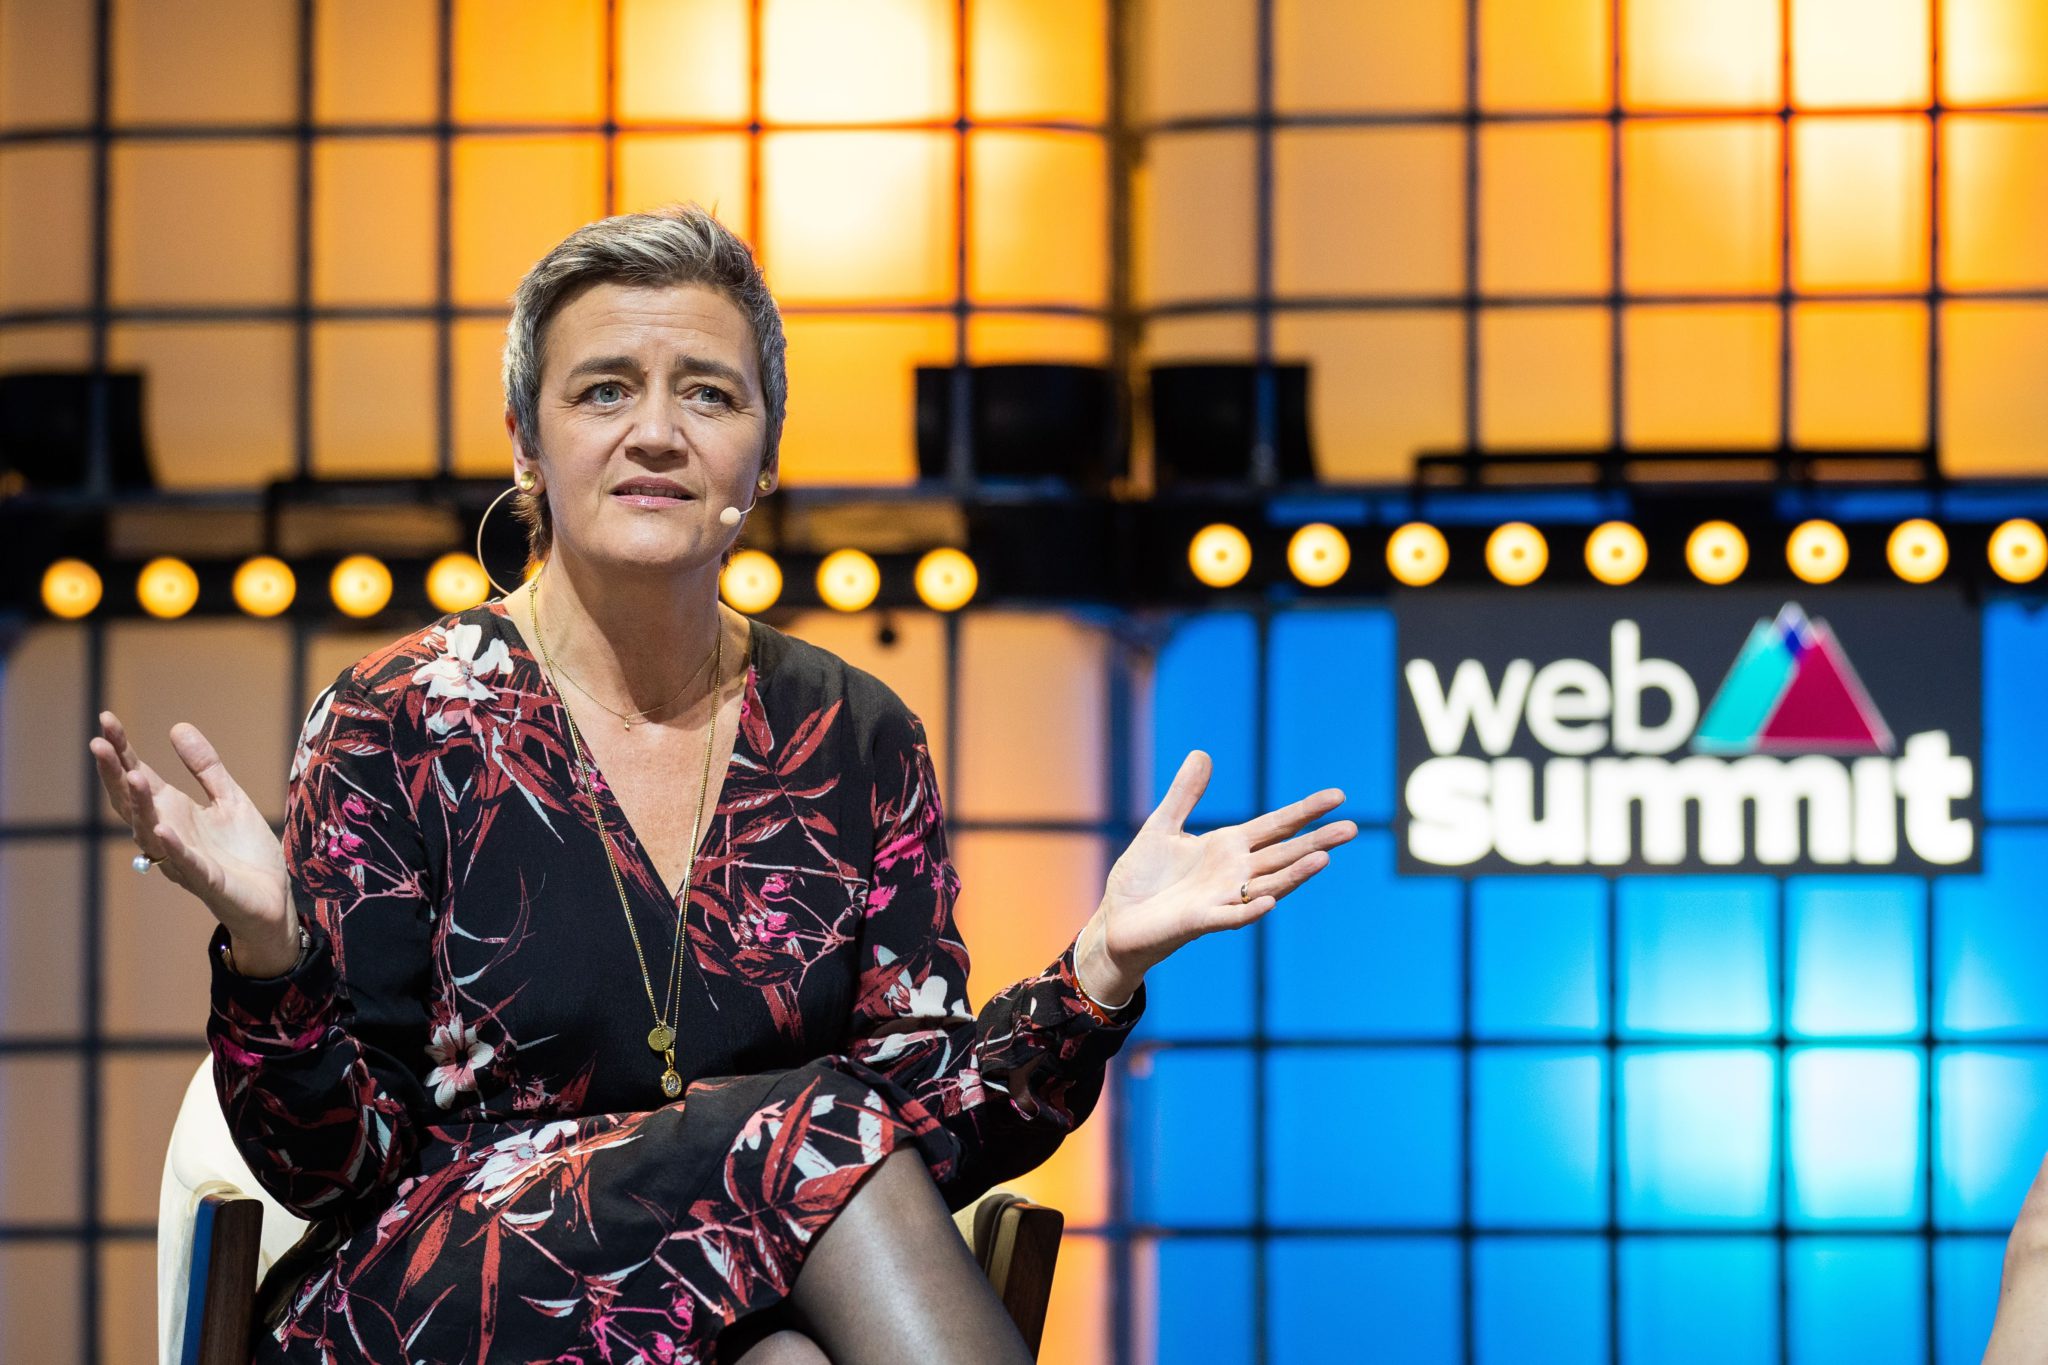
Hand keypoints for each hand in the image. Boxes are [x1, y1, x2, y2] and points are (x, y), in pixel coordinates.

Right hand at [88, 711, 295, 974]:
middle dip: (115, 773)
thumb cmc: (245, 852)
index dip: (122, 751)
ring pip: (151, 831)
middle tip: (99, 742)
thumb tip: (176, 727)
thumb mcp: (229, 798)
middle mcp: (169, 834)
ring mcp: (184, 859)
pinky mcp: (207, 880)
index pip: (138, 777)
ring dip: (140, 805)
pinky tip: (162, 828)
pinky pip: (185, 863)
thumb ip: (205, 767)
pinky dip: (172, 847)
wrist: (273, 898)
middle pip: (132, 802)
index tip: (107, 720)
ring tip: (132, 776)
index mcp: (173, 812)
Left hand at [1076, 750, 1357, 1004]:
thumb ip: (1185, 794)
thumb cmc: (1142, 877)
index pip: (1276, 826)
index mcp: (1228, 847)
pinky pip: (1231, 916)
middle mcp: (1234, 873)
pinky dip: (1250, 909)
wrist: (1118, 919)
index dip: (1305, 811)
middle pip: (1284, 854)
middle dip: (1316, 841)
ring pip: (1268, 884)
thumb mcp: (1162, 826)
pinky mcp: (1200, 921)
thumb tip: (1202, 753)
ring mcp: (1221, 898)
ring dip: (1295, 874)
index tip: (1338, 796)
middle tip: (1353, 828)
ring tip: (1325, 858)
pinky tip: (1270, 899)